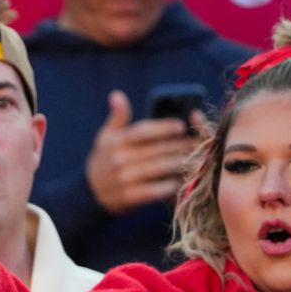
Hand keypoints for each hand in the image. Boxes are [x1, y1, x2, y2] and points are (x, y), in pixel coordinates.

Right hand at [86, 90, 202, 214]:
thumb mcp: (106, 137)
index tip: (181, 125)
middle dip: (182, 145)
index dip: (164, 127)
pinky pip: (158, 189)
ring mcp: (125, 178)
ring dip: (182, 163)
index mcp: (116, 142)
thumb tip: (117, 95)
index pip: (143, 131)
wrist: (91, 194)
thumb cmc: (104, 160)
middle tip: (199, 143)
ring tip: (198, 159)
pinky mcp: (130, 196)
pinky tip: (182, 179)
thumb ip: (117, 117)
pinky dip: (172, 184)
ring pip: (162, 168)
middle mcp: (120, 159)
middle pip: (158, 149)